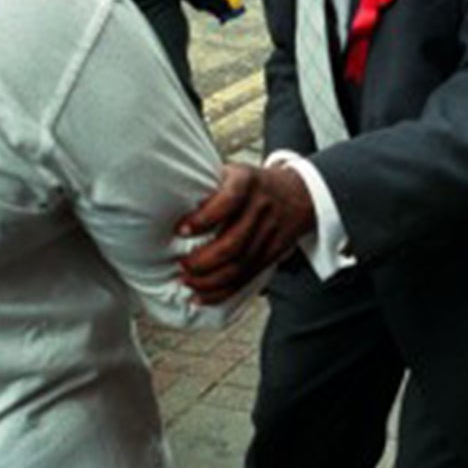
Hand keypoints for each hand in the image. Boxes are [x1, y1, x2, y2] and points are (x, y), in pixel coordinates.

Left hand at [177, 163, 316, 303]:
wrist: (300, 193)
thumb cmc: (255, 183)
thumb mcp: (236, 171)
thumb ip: (210, 184)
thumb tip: (167, 198)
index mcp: (247, 183)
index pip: (228, 201)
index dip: (203, 218)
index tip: (180, 230)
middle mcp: (260, 208)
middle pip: (233, 243)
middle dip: (203, 261)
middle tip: (182, 265)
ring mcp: (269, 233)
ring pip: (240, 266)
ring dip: (210, 280)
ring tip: (188, 282)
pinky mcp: (272, 254)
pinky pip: (247, 277)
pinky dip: (223, 291)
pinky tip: (202, 296)